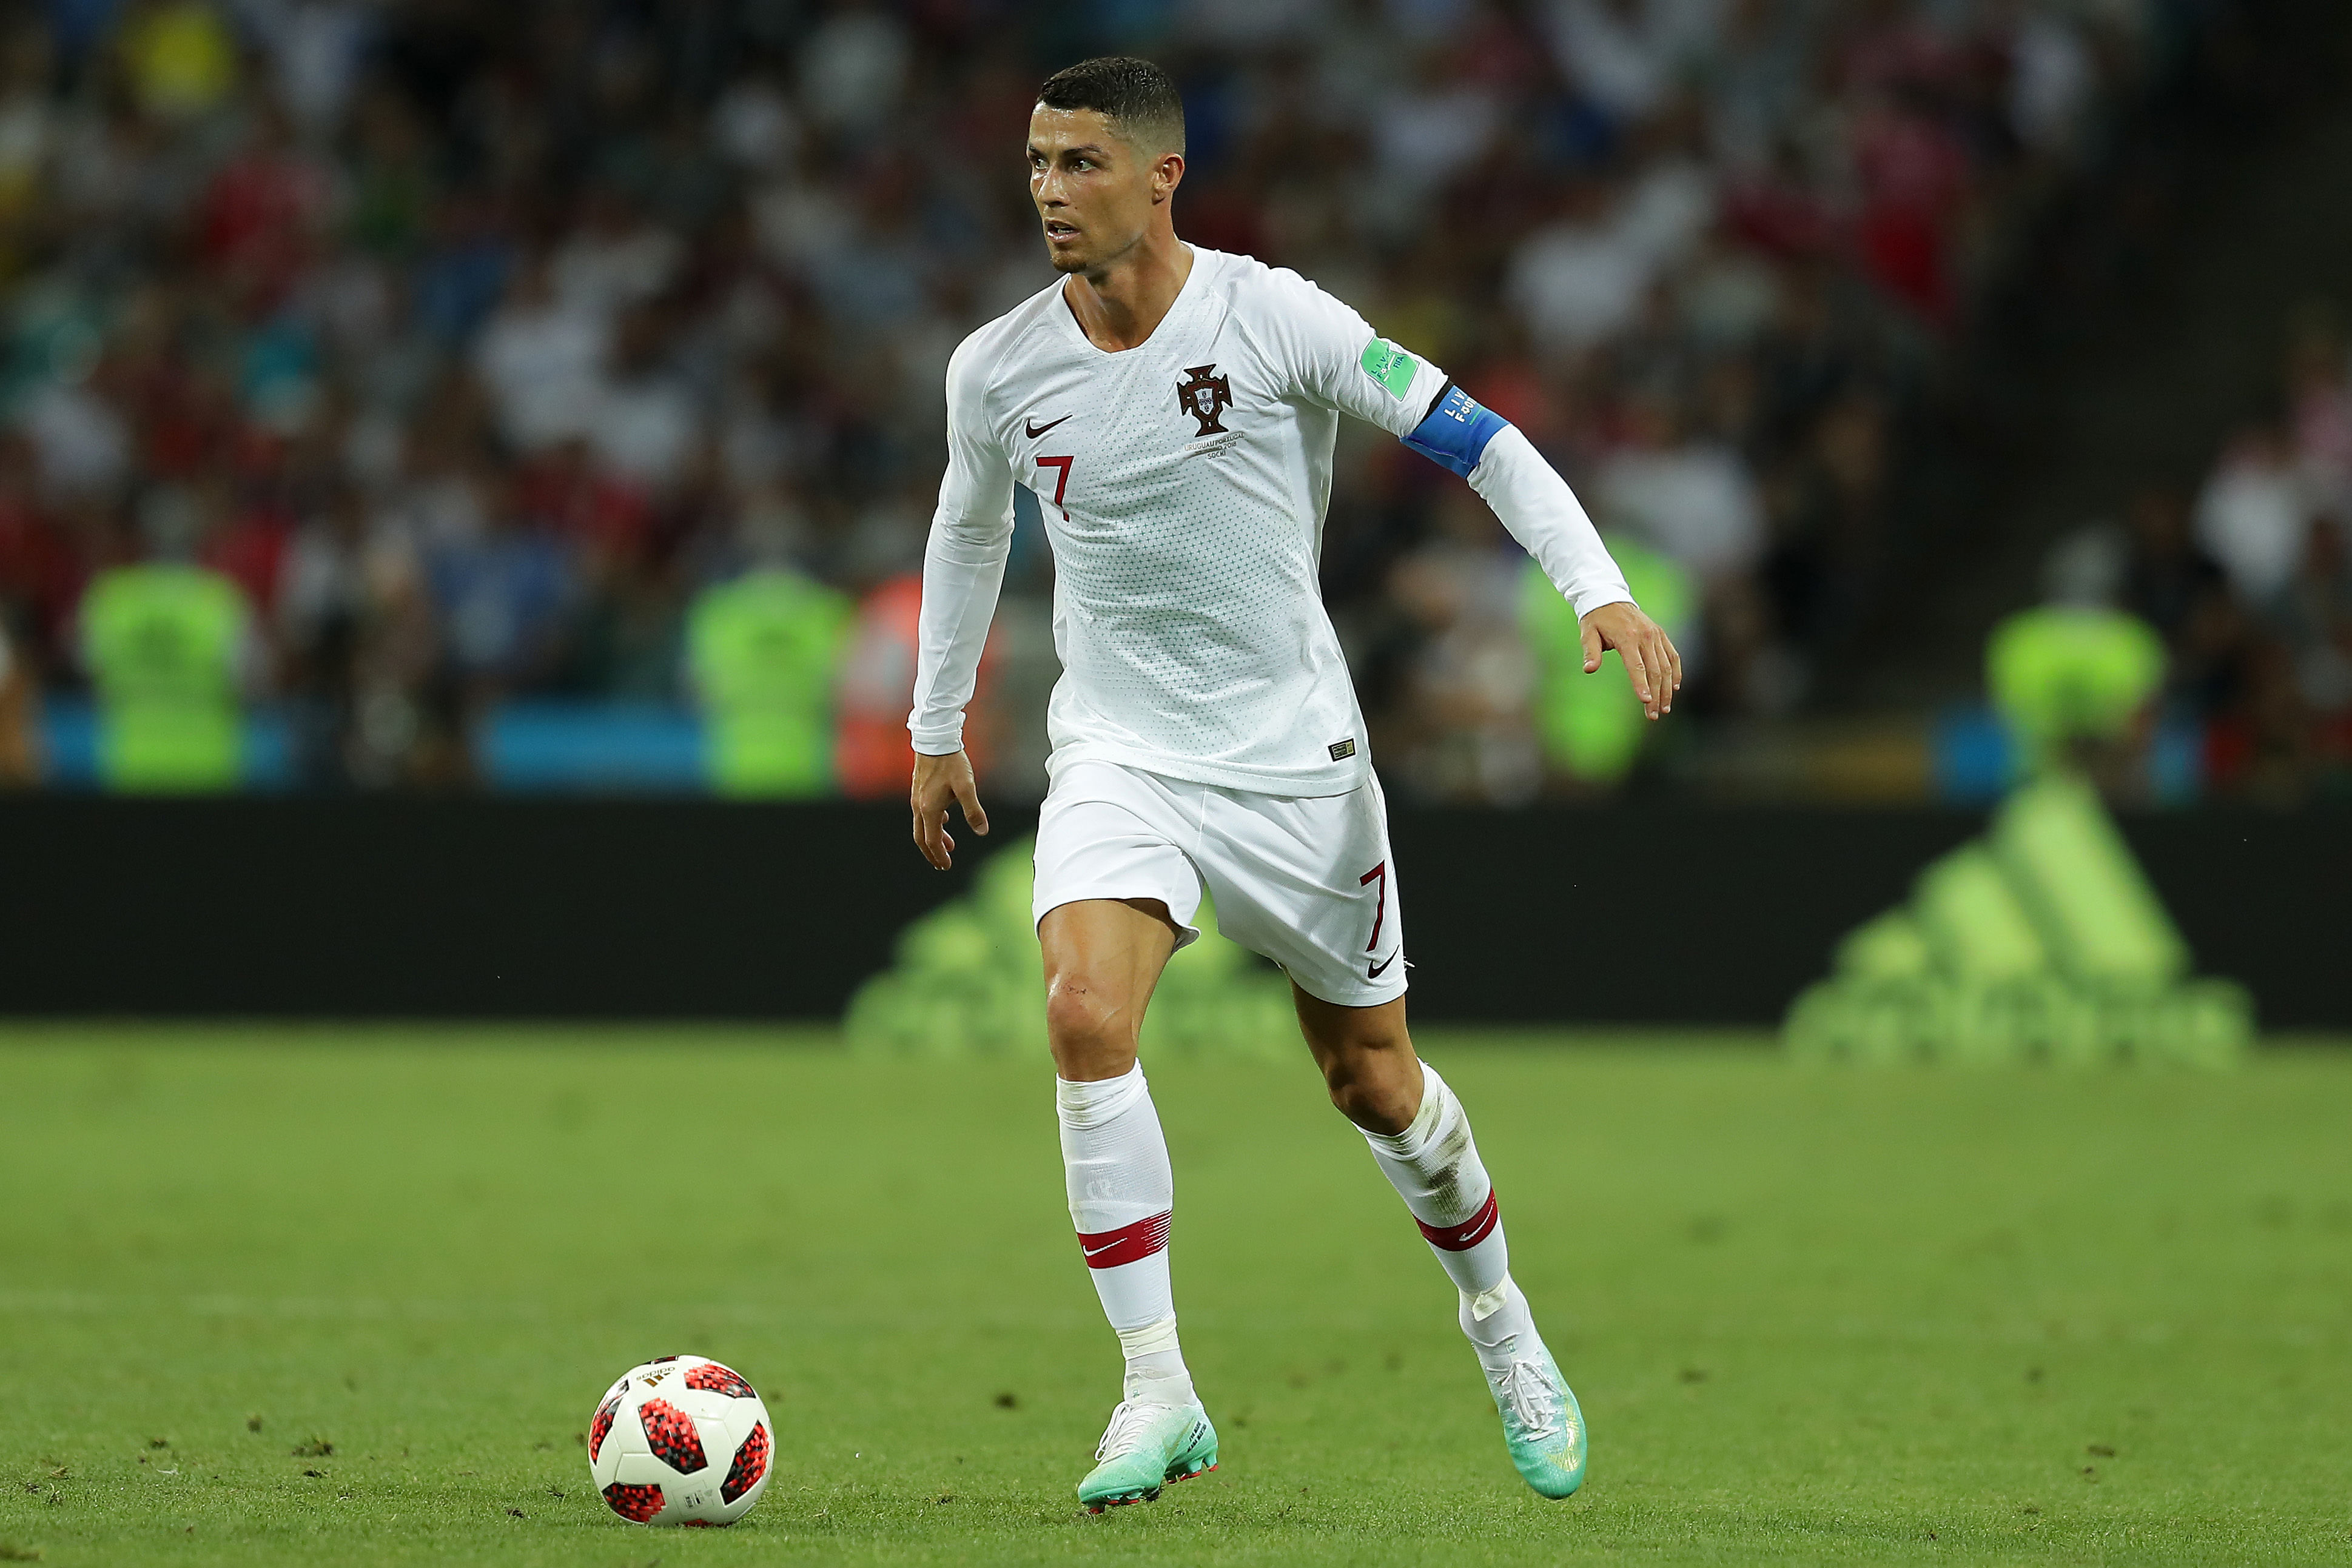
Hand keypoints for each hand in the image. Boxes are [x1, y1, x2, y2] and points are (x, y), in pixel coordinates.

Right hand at [910, 748, 988, 869]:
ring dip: (933, 838)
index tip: (947, 866)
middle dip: (932, 853)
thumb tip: (982, 831)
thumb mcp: (967, 787)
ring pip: (921, 826)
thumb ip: (974, 811)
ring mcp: (916, 798)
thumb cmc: (951, 763)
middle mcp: (919, 806)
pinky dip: (933, 823)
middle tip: (943, 864)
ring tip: (948, 845)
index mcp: (929, 809)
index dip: (939, 856)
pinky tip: (944, 820)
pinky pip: (922, 814)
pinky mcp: (918, 790)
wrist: (935, 740)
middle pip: (921, 838)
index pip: (932, 841)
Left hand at [1579, 600, 1682, 719]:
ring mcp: (1656, 635)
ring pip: (1667, 666)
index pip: (1636, 666)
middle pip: (1655, 671)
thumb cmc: (1596, 620)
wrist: (1609, 598)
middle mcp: (1645, 636)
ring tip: (1665, 708)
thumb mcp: (1587, 634)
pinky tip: (1675, 688)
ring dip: (1668, 689)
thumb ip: (1590, 652)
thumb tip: (1589, 670)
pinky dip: (1676, 672)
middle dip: (1656, 695)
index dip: (1642, 685)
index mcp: (1627, 638)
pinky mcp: (1661, 634)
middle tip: (1654, 715)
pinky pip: (1672, 655)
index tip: (1646, 702)